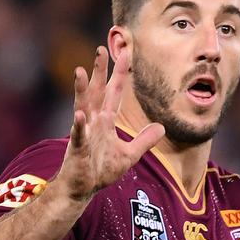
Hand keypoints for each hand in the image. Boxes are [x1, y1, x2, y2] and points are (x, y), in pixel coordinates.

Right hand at [56, 47, 164, 200]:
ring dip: (82, 89)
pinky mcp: (78, 149)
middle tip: (102, 49)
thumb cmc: (101, 170)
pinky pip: (79, 135)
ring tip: (81, 71)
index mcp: (106, 121)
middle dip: (100, 71)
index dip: (121, 74)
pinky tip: (80, 115)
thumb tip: (161, 127)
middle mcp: (94, 122)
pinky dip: (80, 125)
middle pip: (97, 91)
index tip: (126, 53)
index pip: (115, 92)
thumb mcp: (129, 154)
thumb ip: (144, 140)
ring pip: (83, 106)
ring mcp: (84, 133)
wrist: (82, 189)